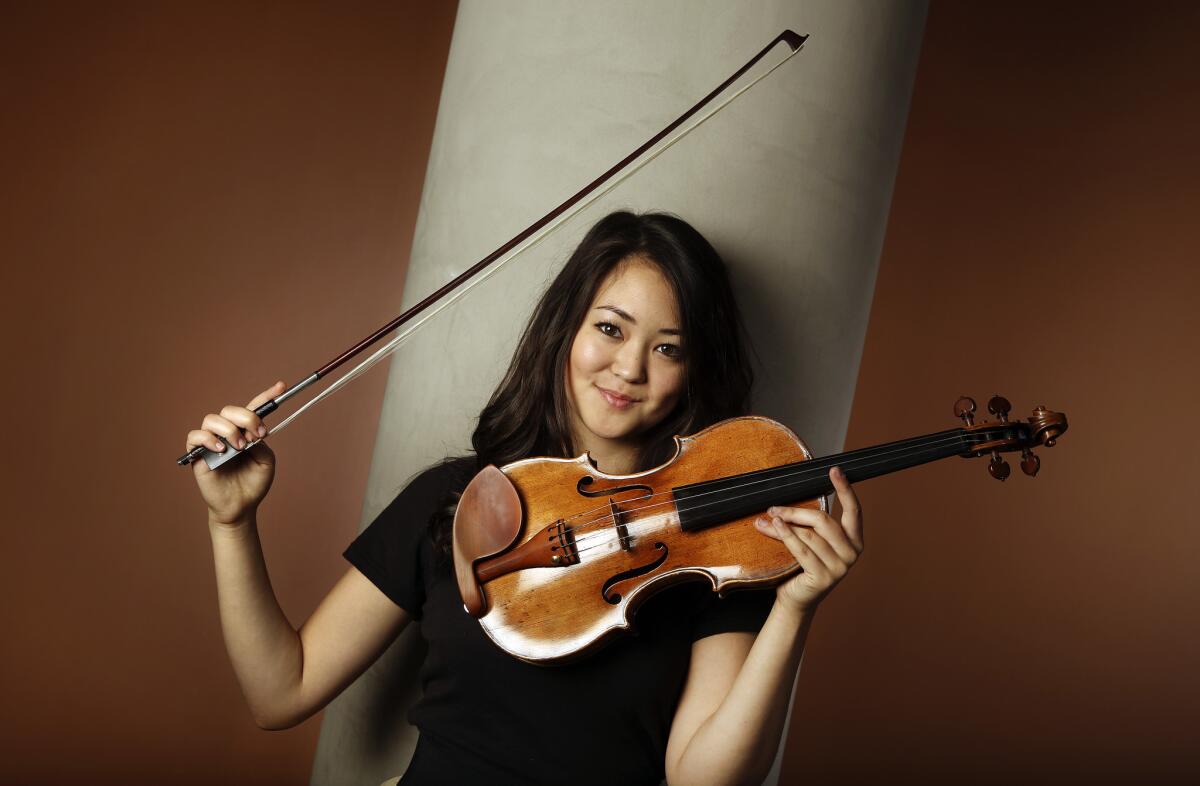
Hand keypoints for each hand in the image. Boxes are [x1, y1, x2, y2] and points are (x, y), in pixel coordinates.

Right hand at [185, 381, 285, 525]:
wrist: (241, 506)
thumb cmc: (253, 484)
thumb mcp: (266, 460)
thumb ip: (260, 442)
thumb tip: (249, 430)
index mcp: (246, 431)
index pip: (254, 408)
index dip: (267, 395)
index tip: (282, 386)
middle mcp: (228, 432)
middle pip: (231, 409)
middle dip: (247, 418)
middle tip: (257, 435)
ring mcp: (212, 441)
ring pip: (213, 419)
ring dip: (229, 430)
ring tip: (240, 447)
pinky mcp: (198, 453)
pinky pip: (195, 436)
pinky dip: (208, 439)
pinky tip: (221, 450)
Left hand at [754, 466, 863, 613]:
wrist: (795, 599)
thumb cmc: (803, 565)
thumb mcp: (811, 540)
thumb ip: (809, 523)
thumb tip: (786, 499)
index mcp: (854, 540)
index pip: (853, 509)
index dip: (845, 488)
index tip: (834, 470)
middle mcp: (852, 553)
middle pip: (823, 520)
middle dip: (796, 511)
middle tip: (773, 507)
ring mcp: (840, 567)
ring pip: (809, 535)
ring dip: (784, 524)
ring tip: (765, 519)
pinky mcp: (823, 577)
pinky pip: (801, 549)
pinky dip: (785, 535)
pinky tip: (773, 527)